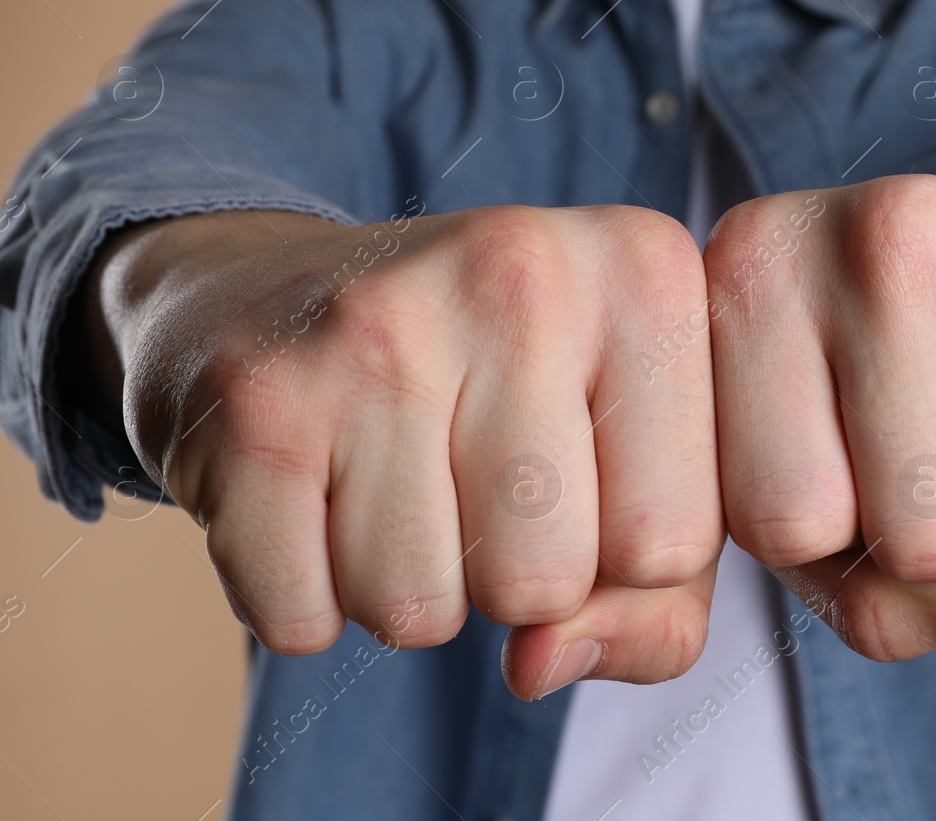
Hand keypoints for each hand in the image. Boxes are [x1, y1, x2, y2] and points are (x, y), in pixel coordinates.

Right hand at [87, 203, 720, 698]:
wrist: (271, 295)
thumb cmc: (495, 398)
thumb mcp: (627, 465)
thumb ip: (660, 604)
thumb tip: (542, 665)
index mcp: (648, 272)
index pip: (677, 544)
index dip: (621, 558)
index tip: (576, 471)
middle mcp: (523, 269)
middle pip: (549, 583)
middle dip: (509, 579)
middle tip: (465, 475)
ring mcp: (379, 323)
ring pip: (420, 612)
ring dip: (406, 588)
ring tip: (390, 477)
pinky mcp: (258, 397)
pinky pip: (302, 619)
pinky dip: (304, 597)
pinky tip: (313, 490)